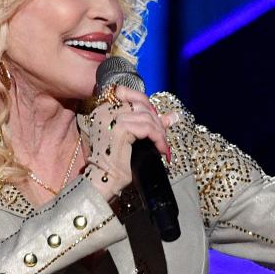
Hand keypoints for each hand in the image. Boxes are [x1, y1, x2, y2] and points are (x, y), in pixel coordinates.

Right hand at [84, 88, 177, 203]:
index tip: (156, 120)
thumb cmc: (116, 162)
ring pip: (146, 117)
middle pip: (139, 104)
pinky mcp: (120, 129)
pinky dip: (158, 138)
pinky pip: (147, 128)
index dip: (146, 104)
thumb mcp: (133, 139)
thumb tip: (172, 116)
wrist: (104, 180)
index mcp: (102, 109)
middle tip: (163, 138)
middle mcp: (103, 110)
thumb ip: (149, 124)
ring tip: (162, 146)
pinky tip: (160, 149)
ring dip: (159, 132)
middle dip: (156, 121)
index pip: (127, 92)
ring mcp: (110, 118)